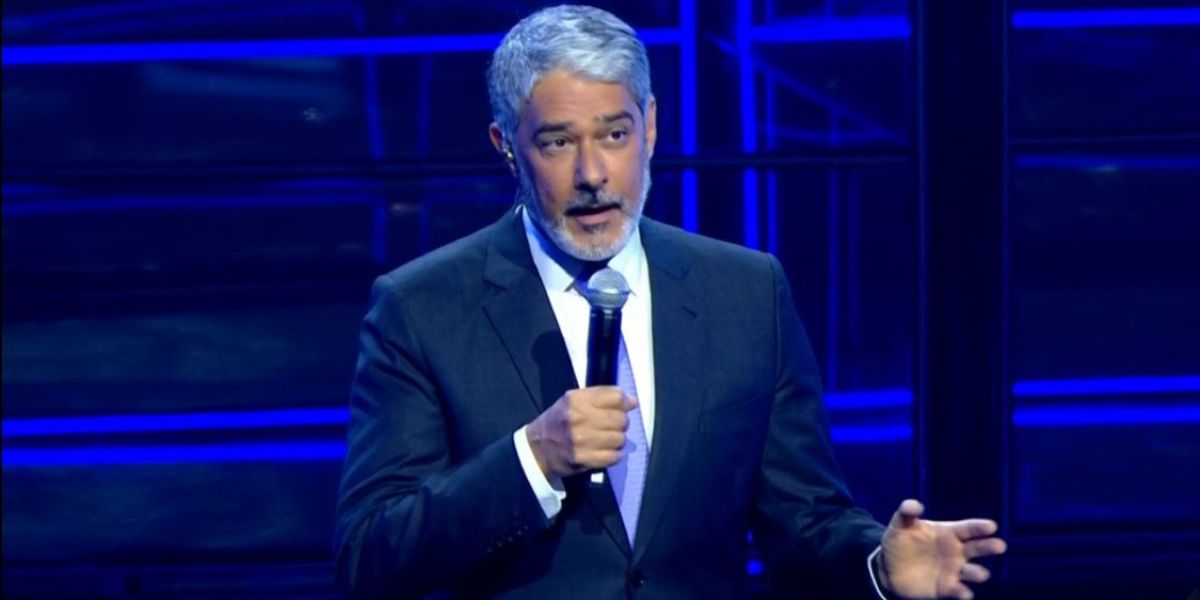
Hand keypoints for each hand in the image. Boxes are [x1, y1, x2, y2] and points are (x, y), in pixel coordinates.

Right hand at [525, 387, 637, 478]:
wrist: (537, 449)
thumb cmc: (558, 422)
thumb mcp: (572, 401)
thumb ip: (601, 397)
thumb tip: (632, 401)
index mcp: (576, 400)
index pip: (615, 396)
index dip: (625, 401)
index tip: (626, 405)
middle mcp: (579, 418)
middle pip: (620, 418)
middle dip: (621, 422)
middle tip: (612, 425)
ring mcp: (582, 440)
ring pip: (620, 438)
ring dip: (617, 440)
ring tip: (606, 439)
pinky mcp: (584, 459)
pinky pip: (614, 456)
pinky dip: (614, 455)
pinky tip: (605, 451)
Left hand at [879, 499, 1006, 599]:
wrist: (888, 565)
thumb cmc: (900, 540)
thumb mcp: (900, 524)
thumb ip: (907, 512)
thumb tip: (915, 505)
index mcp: (948, 532)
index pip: (968, 528)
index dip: (979, 527)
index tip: (991, 526)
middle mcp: (956, 551)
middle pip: (977, 549)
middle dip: (989, 547)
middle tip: (1000, 546)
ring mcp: (953, 570)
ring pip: (972, 571)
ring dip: (978, 572)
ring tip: (981, 573)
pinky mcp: (946, 588)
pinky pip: (958, 591)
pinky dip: (963, 592)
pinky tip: (964, 592)